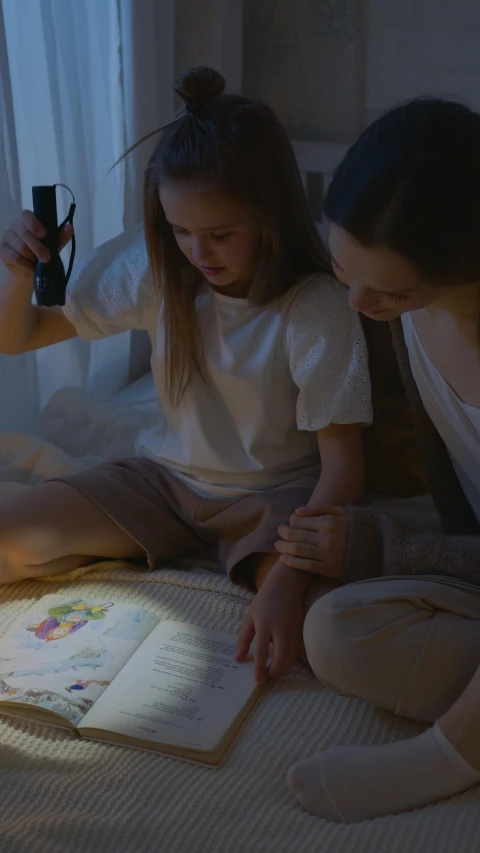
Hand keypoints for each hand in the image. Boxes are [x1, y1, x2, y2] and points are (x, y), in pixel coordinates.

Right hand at [0, 210, 72, 277]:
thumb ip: (60, 237)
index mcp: (27, 220)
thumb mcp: (53, 245)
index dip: (35, 224)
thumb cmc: (42, 253)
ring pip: (20, 248)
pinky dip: (25, 265)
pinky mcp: (2, 250)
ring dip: (32, 258)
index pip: (27, 216)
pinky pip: (14, 258)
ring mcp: (7, 237)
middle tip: (47, 258)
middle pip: (24, 234)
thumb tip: (70, 228)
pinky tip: (31, 269)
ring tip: (39, 265)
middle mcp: (15, 226)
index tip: (44, 234)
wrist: (30, 270)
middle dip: (38, 247)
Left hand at [235, 561, 305, 685]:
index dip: (260, 669)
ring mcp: (292, 630)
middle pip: (281, 659)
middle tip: (266, 678)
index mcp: (264, 624)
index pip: (262, 651)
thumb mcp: (250, 617)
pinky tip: (282, 663)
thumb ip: (243, 639)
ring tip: (273, 672)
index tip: (258, 682)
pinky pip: (296, 652)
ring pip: (291, 658)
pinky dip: (290, 661)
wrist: (286, 584)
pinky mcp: (300, 631)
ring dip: (283, 670)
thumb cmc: (265, 600)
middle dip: (275, 673)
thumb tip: (238, 659)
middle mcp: (280, 629)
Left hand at [275, 505, 347, 579]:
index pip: (299, 521)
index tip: (290, 522)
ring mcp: (327, 554)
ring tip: (277, 545)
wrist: (374, 549)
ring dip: (283, 547)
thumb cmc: (354, 527)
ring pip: (298, 550)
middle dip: (283, 533)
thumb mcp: (341, 512)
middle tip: (279, 532)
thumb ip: (319, 507)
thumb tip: (297, 511)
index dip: (291, 521)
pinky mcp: (329, 569)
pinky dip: (292, 562)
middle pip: (295, 535)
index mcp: (329, 522)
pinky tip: (283, 559)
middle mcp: (327, 538)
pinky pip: (306, 565)